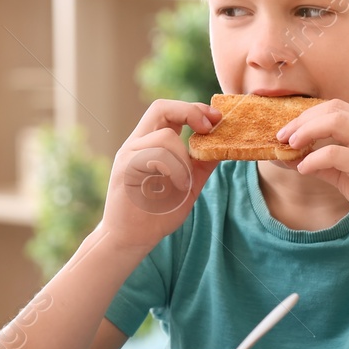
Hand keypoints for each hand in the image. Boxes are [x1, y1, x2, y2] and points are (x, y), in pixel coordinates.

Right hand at [100, 100, 221, 252]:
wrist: (130, 240)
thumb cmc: (157, 213)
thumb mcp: (188, 184)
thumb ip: (201, 164)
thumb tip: (223, 145)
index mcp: (148, 144)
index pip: (167, 111)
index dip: (192, 109)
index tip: (215, 118)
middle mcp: (135, 144)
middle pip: (160, 108)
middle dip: (189, 112)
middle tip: (208, 127)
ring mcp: (128, 155)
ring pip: (166, 137)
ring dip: (184, 158)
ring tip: (184, 182)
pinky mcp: (125, 169)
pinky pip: (157, 156)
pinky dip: (175, 170)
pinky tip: (176, 186)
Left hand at [279, 99, 348, 238]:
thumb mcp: (345, 173)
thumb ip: (320, 161)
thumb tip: (287, 156)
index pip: (335, 106)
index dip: (307, 114)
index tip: (287, 129)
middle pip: (332, 109)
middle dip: (301, 120)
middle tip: (281, 136)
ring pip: (334, 121)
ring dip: (306, 131)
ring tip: (290, 146)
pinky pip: (334, 153)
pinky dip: (313, 159)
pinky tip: (304, 169)